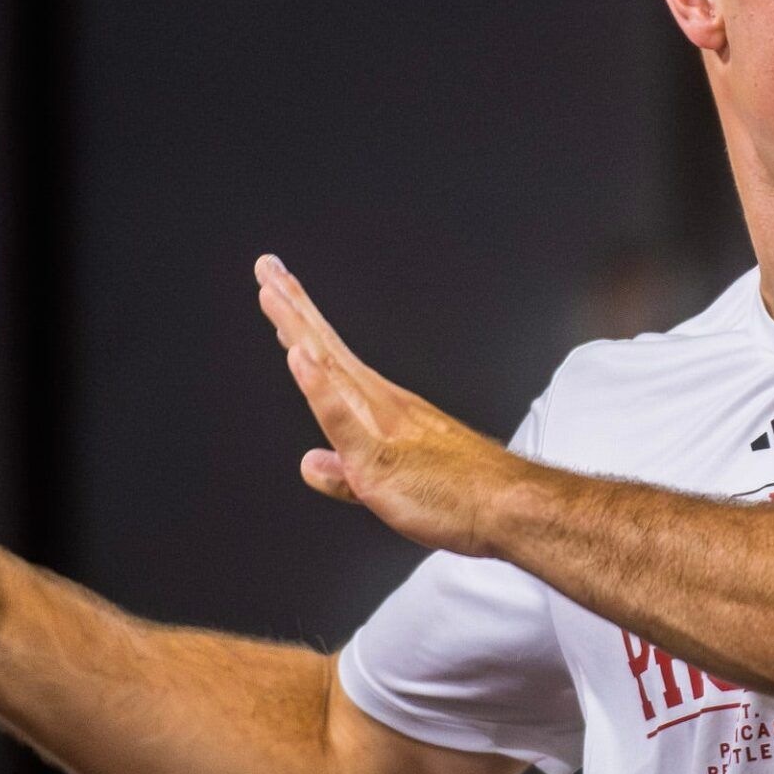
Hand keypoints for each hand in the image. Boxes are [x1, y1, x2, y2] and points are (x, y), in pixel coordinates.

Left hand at [253, 254, 524, 558]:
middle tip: (267, 268)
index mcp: (380, 408)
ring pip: (329, 367)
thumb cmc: (461, 494)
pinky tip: (299, 359)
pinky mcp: (376, 456)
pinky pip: (342, 417)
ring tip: (273, 293)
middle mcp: (379, 405)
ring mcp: (379, 424)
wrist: (506, 505)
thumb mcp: (385, 488)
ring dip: (299, 328)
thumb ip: (343, 475)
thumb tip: (312, 464)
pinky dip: (319, 386)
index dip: (302, 323)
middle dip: (293, 306)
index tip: (279, 291)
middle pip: (324, 347)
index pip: (330, 358)